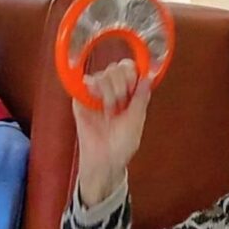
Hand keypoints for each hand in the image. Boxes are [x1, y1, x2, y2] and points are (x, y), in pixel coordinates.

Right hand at [73, 59, 150, 205]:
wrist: (103, 160)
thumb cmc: (120, 146)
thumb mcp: (137, 121)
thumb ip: (141, 98)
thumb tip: (147, 76)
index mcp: (129, 94)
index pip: (130, 69)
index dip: (133, 75)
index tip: (133, 90)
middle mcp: (112, 91)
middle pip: (117, 68)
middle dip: (122, 87)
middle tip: (121, 106)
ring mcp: (96, 94)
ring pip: (104, 74)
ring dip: (109, 93)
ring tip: (109, 112)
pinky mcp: (81, 99)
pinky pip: (86, 82)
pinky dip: (94, 89)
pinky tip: (97, 103)